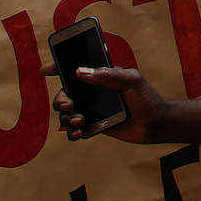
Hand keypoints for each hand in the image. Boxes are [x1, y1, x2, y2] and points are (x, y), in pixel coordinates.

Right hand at [43, 63, 165, 142]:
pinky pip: (74, 129)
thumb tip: (80, 72)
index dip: (58, 67)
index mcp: (101, 77)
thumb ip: (107, 76)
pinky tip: (79, 132)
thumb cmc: (146, 98)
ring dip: (66, 117)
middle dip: (60, 99)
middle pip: (64, 94)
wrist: (155, 124)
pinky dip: (71, 132)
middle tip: (69, 104)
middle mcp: (93, 93)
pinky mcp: (94, 126)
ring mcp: (92, 109)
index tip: (44, 71)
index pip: (76, 70)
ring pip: (66, 113)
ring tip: (79, 120)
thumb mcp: (131, 81)